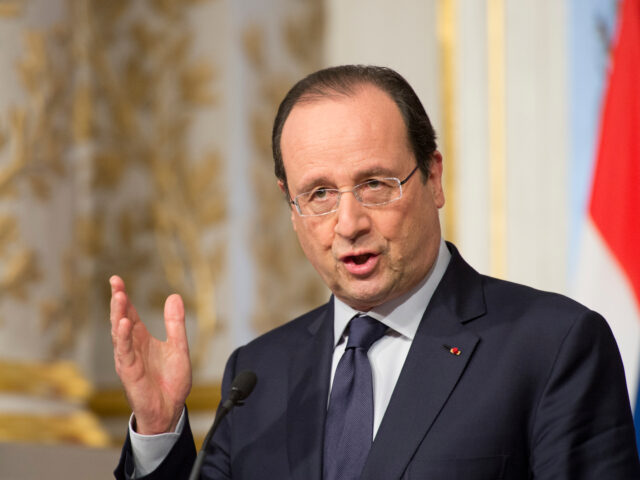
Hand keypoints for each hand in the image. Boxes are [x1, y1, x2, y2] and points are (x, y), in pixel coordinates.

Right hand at [110, 275, 191, 434]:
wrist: (171, 409)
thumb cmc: (171, 381)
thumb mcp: (178, 347)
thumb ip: (175, 323)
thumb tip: (174, 296)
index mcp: (142, 338)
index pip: (130, 313)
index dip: (123, 297)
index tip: (117, 279)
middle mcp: (131, 346)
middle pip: (121, 319)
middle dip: (117, 301)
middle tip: (115, 282)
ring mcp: (128, 359)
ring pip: (119, 333)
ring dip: (118, 315)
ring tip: (119, 296)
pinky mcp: (129, 372)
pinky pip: (124, 352)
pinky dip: (123, 337)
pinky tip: (124, 323)